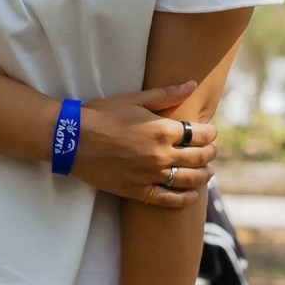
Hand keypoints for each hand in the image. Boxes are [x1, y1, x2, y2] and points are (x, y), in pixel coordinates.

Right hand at [73, 83, 215, 206]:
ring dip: (203, 176)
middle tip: (211, 152)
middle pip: (199, 157)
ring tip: (207, 173)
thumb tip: (192, 84)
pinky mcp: (137, 191)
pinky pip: (168, 200)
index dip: (210, 133)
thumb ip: (167, 94)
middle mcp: (161, 154)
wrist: (72, 139)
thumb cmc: (102, 115)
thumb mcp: (135, 99)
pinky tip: (192, 196)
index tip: (209, 133)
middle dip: (210, 154)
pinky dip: (184, 199)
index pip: (200, 134)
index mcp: (163, 130)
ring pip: (188, 180)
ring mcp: (150, 175)